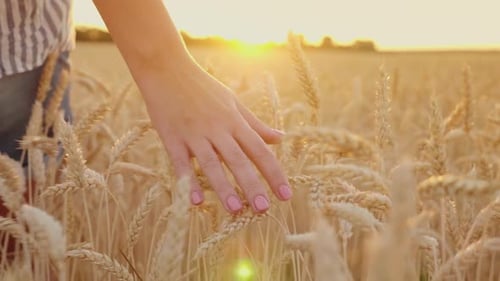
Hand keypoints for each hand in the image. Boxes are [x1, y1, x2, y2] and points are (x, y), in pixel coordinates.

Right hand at [139, 61, 291, 213]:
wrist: (167, 69)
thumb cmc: (203, 88)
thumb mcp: (234, 103)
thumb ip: (256, 124)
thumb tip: (281, 138)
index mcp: (234, 121)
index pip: (260, 150)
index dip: (274, 173)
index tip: (285, 195)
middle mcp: (218, 129)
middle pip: (239, 160)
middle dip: (252, 185)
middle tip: (263, 209)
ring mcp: (194, 134)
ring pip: (211, 164)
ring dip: (223, 187)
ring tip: (235, 209)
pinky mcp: (172, 138)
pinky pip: (181, 163)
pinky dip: (188, 182)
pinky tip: (196, 201)